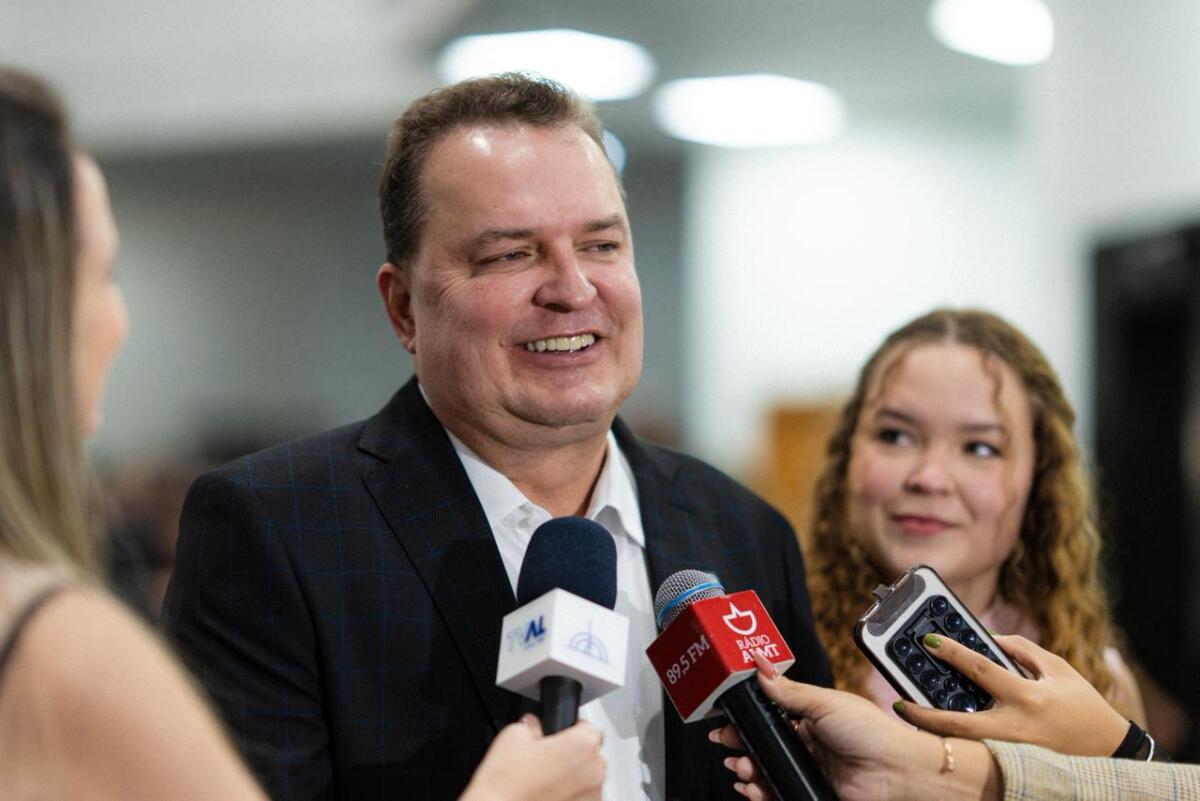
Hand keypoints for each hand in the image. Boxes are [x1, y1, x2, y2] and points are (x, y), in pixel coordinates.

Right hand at [459, 715, 604, 800]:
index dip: (569, 730)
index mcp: (583, 744)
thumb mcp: (513, 735)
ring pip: (587, 779)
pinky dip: (570, 796)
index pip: (587, 727)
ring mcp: (593, 796)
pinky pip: (582, 798)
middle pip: (590, 754)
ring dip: (572, 778)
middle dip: (571, 755)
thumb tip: (533, 726)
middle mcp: (595, 770)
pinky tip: (547, 796)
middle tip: (545, 760)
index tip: (557, 737)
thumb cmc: (507, 784)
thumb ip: (531, 724)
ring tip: (543, 782)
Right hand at [709, 652, 948, 800]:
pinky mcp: (811, 791)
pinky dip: (761, 792)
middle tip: (726, 743)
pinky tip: (754, 789)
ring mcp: (809, 769)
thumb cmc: (871, 732)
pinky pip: (778, 791)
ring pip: (767, 769)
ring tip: (742, 767)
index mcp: (809, 717)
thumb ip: (788, 690)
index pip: (769, 715)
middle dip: (740, 744)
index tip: (726, 718)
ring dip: (748, 769)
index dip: (747, 718)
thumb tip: (760, 668)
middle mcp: (807, 743)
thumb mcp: (825, 702)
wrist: (895, 771)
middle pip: (763, 744)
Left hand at [895, 633, 1129, 756]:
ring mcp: (1012, 751)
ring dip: (933, 733)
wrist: (1110, 752)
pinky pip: (975, 754)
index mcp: (1028, 696)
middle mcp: (1015, 727)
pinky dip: (954, 745)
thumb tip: (986, 638)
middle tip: (898, 704)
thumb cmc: (1082, 706)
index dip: (952, 653)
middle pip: (957, 724)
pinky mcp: (1013, 765)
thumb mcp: (1059, 669)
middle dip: (922, 716)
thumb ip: (1021, 650)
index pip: (980, 669)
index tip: (928, 641)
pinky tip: (936, 734)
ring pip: (962, 745)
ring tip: (909, 718)